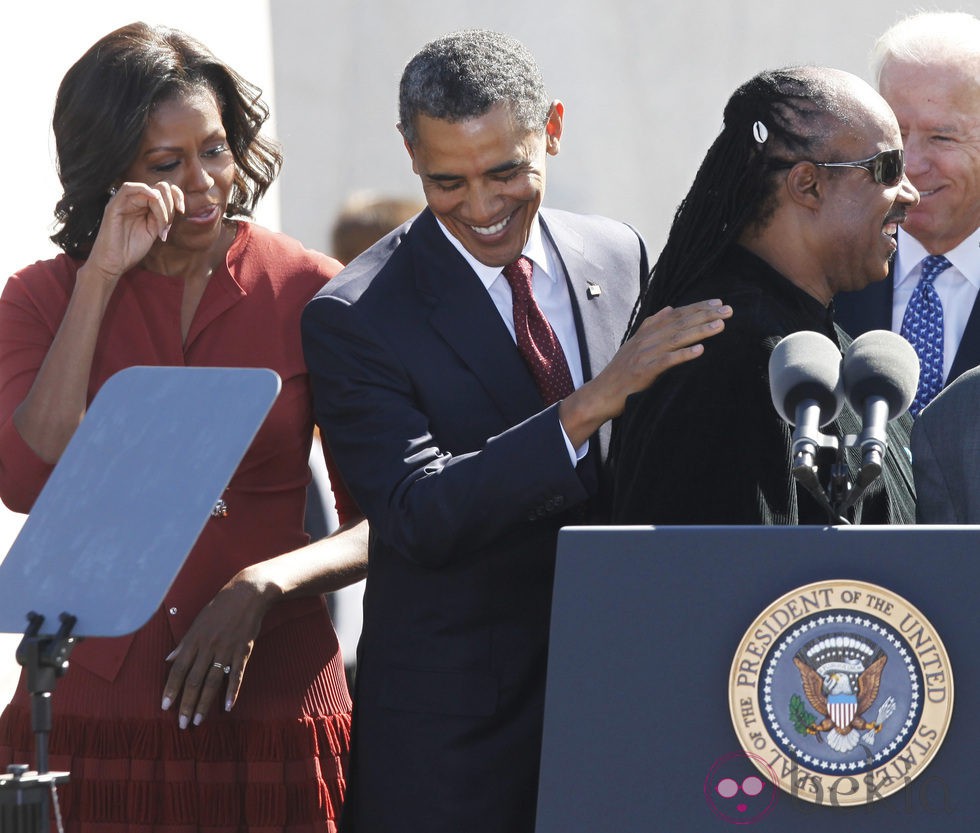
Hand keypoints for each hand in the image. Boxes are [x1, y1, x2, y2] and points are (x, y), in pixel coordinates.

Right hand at [84, 182, 184, 285]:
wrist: (114, 263)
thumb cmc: (132, 249)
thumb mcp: (154, 230)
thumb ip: (162, 216)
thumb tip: (177, 206)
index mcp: (144, 205)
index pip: (164, 189)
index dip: (177, 196)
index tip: (182, 211)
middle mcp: (135, 201)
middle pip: (160, 188)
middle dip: (170, 207)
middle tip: (166, 227)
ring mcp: (124, 202)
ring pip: (150, 190)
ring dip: (161, 207)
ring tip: (160, 227)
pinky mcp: (114, 206)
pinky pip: (128, 189)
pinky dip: (144, 190)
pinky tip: (153, 199)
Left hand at [160, 565, 277, 727]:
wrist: (247, 594)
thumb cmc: (220, 607)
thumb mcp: (198, 622)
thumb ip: (184, 643)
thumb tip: (168, 659)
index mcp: (194, 640)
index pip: (178, 669)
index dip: (171, 689)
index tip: (165, 706)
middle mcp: (208, 647)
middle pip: (194, 680)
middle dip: (186, 704)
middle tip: (182, 724)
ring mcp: (226, 650)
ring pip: (212, 681)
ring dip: (204, 703)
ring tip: (198, 720)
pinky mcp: (243, 651)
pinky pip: (237, 675)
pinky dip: (232, 691)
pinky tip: (227, 706)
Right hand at [559, 298, 731, 446]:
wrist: (601, 394)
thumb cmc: (621, 372)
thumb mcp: (634, 344)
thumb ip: (652, 326)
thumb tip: (670, 309)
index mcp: (645, 332)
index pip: (675, 315)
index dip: (697, 307)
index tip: (718, 303)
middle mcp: (645, 340)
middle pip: (679, 323)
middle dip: (705, 315)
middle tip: (728, 310)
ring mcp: (644, 355)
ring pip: (676, 339)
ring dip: (700, 331)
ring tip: (721, 325)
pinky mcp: (643, 372)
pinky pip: (666, 361)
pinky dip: (683, 355)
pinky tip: (700, 350)